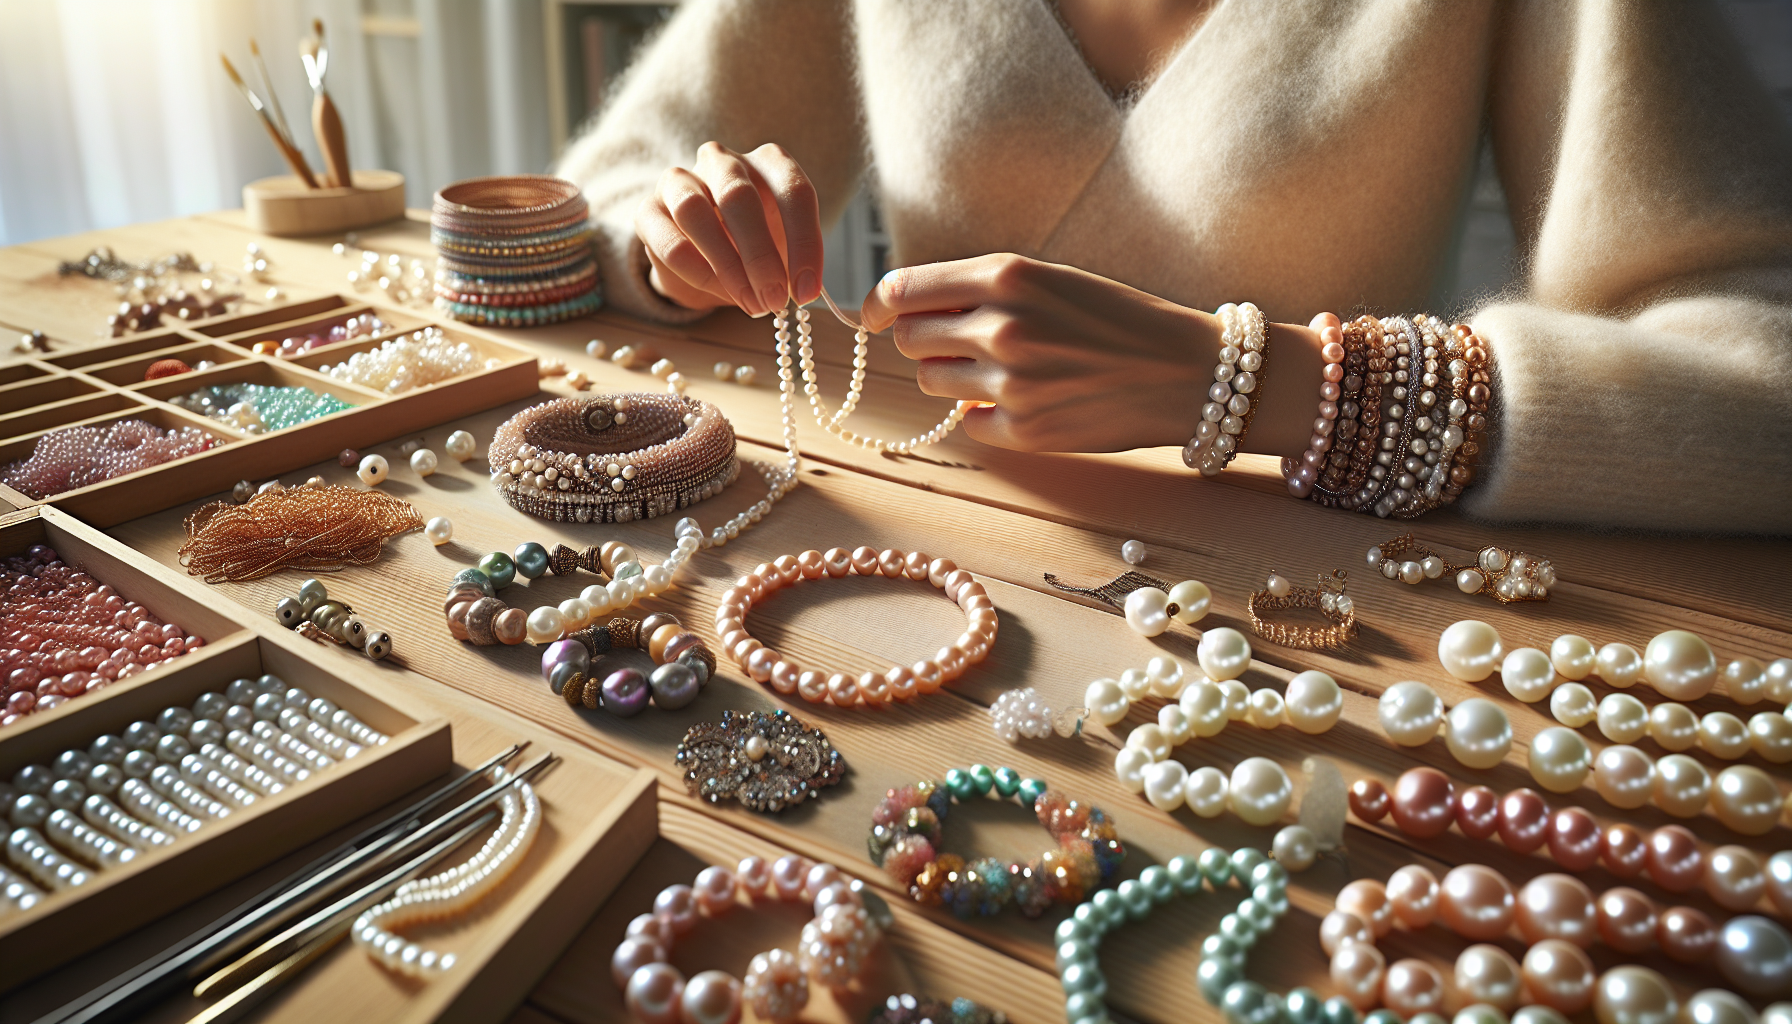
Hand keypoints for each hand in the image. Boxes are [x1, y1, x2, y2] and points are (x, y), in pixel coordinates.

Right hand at [634, 141, 823, 315]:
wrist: (703, 254)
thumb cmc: (752, 244)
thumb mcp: (783, 248)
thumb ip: (792, 263)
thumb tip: (800, 292)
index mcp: (768, 162)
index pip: (793, 190)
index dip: (805, 243)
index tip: (807, 291)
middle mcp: (723, 161)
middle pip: (738, 196)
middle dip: (760, 255)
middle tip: (774, 299)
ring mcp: (680, 180)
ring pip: (694, 211)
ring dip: (726, 265)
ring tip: (749, 302)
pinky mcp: (648, 209)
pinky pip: (670, 241)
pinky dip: (698, 274)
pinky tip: (719, 294)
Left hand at [858, 254, 1217, 451]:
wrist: (1184, 372)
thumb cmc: (1115, 318)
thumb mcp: (1049, 279)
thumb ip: (980, 288)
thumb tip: (903, 308)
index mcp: (1006, 275)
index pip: (902, 289)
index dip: (879, 303)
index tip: (873, 314)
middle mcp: (1001, 326)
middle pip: (909, 338)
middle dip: (924, 340)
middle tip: (962, 341)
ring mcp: (1009, 384)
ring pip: (930, 382)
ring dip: (952, 377)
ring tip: (1006, 368)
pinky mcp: (1023, 431)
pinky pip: (968, 421)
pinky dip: (985, 413)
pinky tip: (1029, 400)